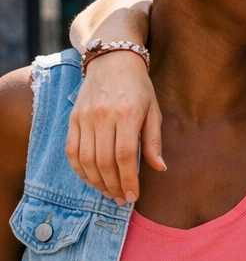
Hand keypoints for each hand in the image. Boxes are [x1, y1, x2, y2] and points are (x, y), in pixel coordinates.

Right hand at [66, 50, 163, 203]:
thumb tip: (159, 168)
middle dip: (113, 185)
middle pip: (104, 161)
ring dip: (96, 181)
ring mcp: (84, 118)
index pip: (125, 156)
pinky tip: (90, 179)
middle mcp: (102, 117)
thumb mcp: (154, 111)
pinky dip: (79, 169)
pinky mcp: (73, 119)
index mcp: (126, 114)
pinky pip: (71, 150)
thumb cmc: (138, 88)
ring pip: (85, 159)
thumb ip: (153, 141)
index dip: (128, 180)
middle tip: (122, 199)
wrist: (112, 61)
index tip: (133, 195)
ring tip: (109, 192)